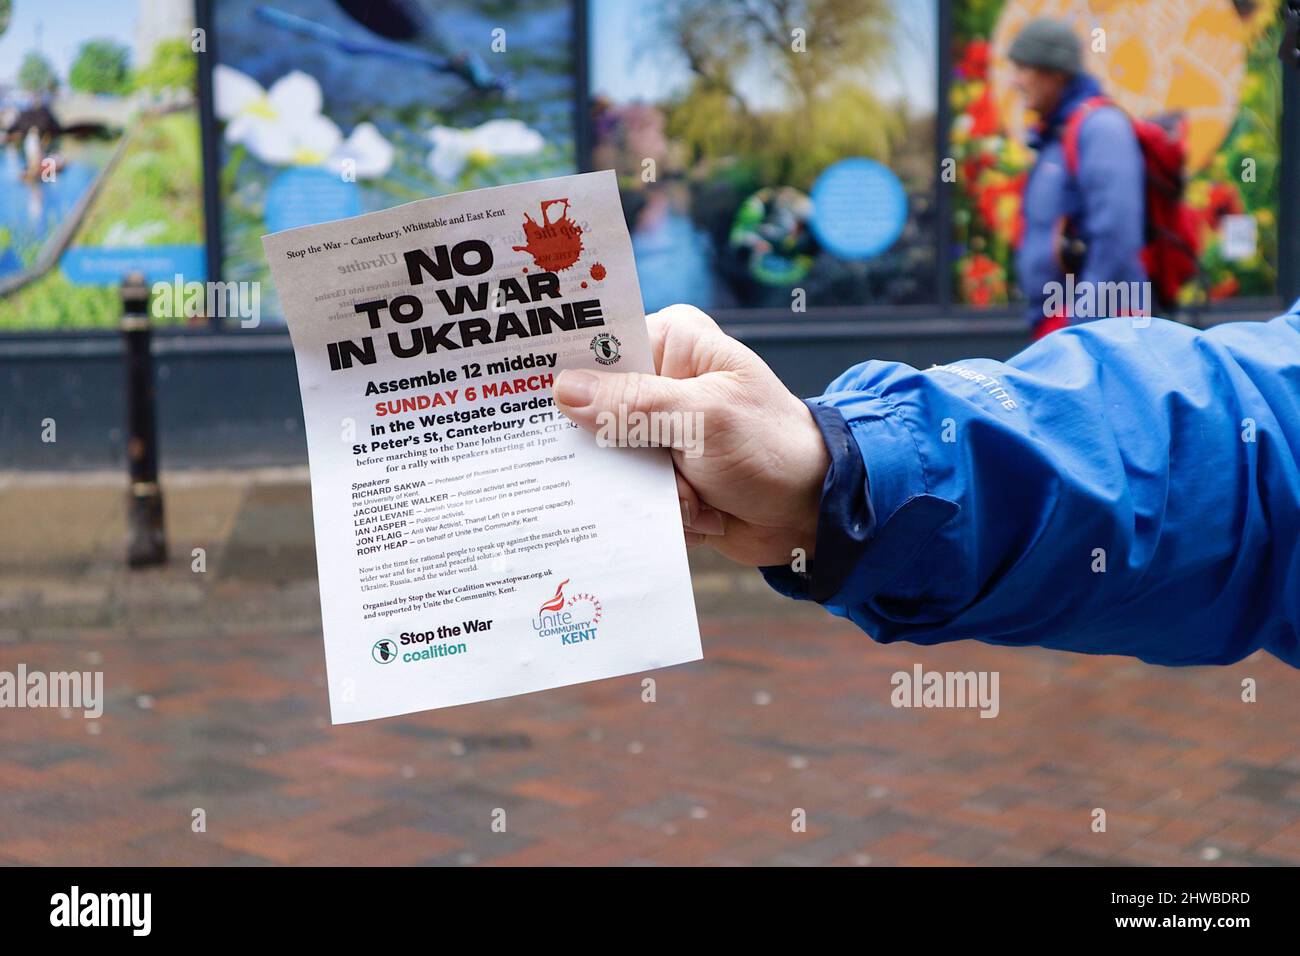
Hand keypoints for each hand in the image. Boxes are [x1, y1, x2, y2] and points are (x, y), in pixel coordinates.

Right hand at [552, 304, 829, 566]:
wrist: (813, 513)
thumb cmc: (772, 449)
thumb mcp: (704, 419)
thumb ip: (634, 405)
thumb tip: (563, 390)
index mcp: (671, 343)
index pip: (598, 346)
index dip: (562, 370)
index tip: (522, 394)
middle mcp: (658, 382)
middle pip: (590, 409)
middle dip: (613, 450)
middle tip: (646, 465)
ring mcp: (656, 432)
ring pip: (605, 461)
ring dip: (645, 489)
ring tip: (693, 495)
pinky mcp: (658, 475)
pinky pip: (625, 494)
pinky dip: (656, 511)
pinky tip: (697, 512)